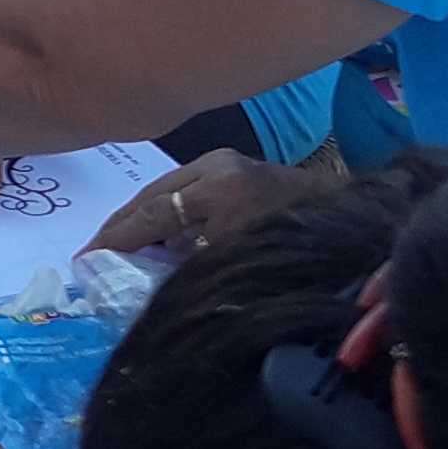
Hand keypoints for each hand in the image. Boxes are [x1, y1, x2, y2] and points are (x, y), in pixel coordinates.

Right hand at [84, 147, 340, 257]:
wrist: (362, 230)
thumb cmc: (298, 256)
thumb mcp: (235, 268)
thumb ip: (186, 271)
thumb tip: (141, 285)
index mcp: (219, 189)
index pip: (149, 214)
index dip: (113, 241)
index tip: (85, 262)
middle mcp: (220, 167)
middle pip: (152, 194)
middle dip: (119, 225)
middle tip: (91, 253)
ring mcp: (232, 163)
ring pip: (168, 187)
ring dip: (142, 216)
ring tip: (117, 245)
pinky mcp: (242, 168)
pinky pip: (188, 187)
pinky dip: (167, 209)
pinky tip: (158, 233)